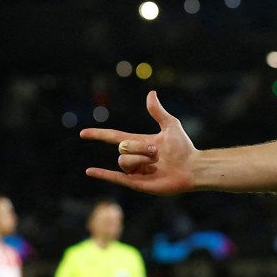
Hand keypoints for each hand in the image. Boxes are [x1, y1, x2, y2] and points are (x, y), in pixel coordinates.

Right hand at [81, 91, 197, 194]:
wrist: (192, 167)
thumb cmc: (184, 148)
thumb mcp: (171, 125)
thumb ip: (158, 111)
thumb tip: (151, 93)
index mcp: (139, 142)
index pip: (113, 137)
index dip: (99, 134)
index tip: (83, 133)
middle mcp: (134, 156)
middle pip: (123, 148)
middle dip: (140, 148)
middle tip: (157, 152)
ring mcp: (135, 170)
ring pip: (124, 162)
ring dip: (140, 160)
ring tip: (156, 162)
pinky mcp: (137, 182)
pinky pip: (116, 177)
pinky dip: (102, 174)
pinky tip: (89, 171)